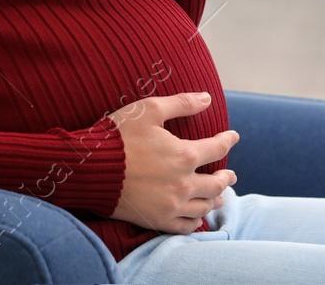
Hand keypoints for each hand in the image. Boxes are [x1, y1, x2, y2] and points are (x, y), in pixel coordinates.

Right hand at [106, 92, 238, 233]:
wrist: (90, 168)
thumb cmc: (118, 135)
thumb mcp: (150, 110)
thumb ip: (182, 104)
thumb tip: (207, 98)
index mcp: (185, 155)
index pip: (217, 148)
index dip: (228, 141)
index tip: (233, 137)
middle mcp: (183, 183)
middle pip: (216, 184)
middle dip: (226, 177)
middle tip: (231, 175)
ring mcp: (171, 205)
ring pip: (203, 206)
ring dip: (215, 200)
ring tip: (219, 197)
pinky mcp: (157, 220)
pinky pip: (184, 227)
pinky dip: (195, 223)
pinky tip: (197, 219)